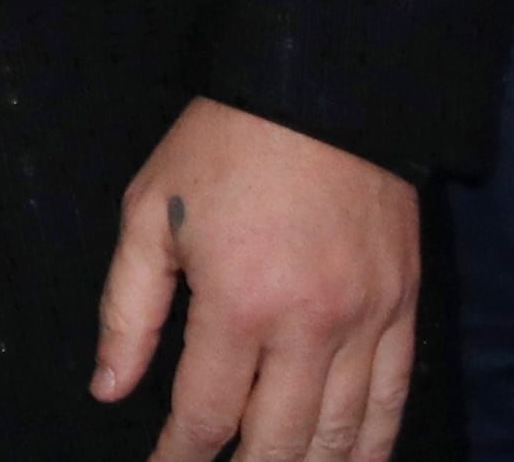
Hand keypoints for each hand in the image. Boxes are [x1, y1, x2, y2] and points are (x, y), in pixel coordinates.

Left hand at [90, 97, 421, 461]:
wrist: (321, 89)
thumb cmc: (223, 147)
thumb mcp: (149, 215)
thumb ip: (129, 311)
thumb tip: (110, 390)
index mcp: (239, 303)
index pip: (207, 415)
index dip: (180, 457)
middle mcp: (309, 325)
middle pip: (279, 442)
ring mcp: (366, 321)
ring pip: (343, 434)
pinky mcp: (403, 307)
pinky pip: (394, 398)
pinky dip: (374, 444)